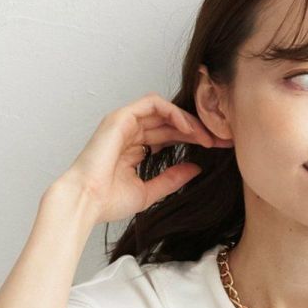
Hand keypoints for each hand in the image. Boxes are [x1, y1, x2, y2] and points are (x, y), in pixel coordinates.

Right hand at [60, 92, 225, 226]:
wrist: (86, 202)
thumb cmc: (108, 201)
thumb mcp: (149, 192)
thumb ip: (171, 179)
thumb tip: (196, 168)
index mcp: (134, 149)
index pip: (169, 136)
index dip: (194, 139)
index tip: (216, 148)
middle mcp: (130, 132)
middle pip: (170, 122)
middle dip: (197, 128)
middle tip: (221, 139)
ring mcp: (124, 123)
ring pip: (164, 110)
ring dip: (188, 120)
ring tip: (207, 134)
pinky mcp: (121, 117)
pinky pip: (153, 104)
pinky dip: (173, 112)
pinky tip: (189, 127)